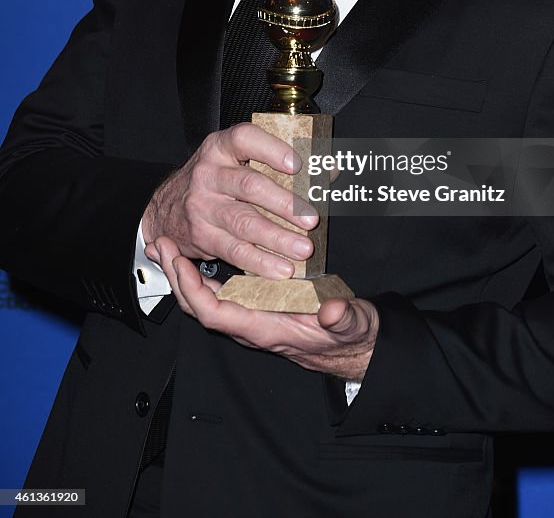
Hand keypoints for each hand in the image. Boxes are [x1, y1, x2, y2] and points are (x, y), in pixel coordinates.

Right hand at [141, 123, 318, 279]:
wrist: (168, 207)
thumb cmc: (216, 179)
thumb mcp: (238, 159)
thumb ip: (280, 161)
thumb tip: (328, 170)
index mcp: (221, 147)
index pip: (245, 139)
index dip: (272, 150)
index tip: (298, 165)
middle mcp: (208, 173)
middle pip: (249, 186)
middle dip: (284, 204)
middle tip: (311, 218)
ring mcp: (202, 205)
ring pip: (244, 222)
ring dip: (277, 238)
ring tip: (302, 248)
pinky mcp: (202, 235)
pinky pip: (234, 250)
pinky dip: (260, 261)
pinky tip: (281, 268)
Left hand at [153, 235, 378, 380]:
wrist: (354, 346)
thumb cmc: (350, 335)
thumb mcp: (351, 324)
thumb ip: (342, 318)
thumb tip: (333, 311)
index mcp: (266, 329)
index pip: (216, 314)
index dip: (193, 290)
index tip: (180, 262)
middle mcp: (251, 325)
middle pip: (199, 307)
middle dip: (177, 277)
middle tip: (161, 245)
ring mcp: (251, 317)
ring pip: (206, 300)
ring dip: (184, 274)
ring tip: (168, 247)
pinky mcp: (256, 308)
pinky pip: (220, 294)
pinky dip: (202, 276)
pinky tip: (196, 256)